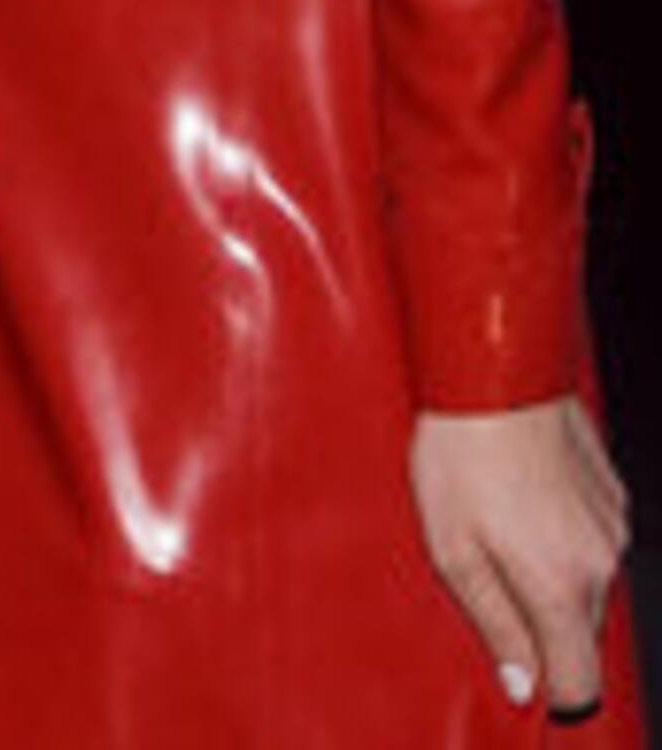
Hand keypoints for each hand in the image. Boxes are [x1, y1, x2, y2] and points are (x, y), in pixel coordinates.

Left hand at [411, 397, 629, 716]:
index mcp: (561, 586)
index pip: (579, 677)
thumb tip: (521, 682)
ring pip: (586, 585)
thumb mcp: (451, 550)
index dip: (552, 688)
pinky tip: (519, 502)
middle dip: (540, 624)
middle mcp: (601, 562)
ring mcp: (613, 527)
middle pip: (580, 631)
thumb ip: (493, 622)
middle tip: (487, 578)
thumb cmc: (458, 454)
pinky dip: (559, 539)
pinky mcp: (611, 496)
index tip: (523, 677)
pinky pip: (589, 542)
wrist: (493, 375)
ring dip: (548, 577)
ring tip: (497, 529)